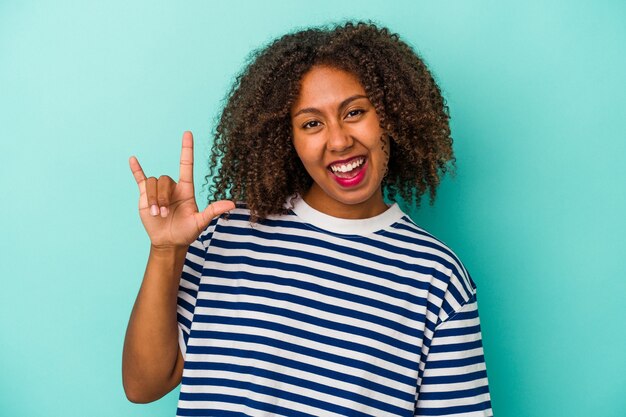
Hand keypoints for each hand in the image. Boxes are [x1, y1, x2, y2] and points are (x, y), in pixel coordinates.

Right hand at [129, 131, 234, 247]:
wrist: (169, 242)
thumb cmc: (187, 232)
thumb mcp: (200, 222)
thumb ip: (213, 210)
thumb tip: (232, 204)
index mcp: (186, 189)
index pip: (186, 164)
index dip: (187, 149)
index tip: (188, 134)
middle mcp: (172, 187)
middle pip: (164, 179)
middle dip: (163, 197)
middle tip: (165, 214)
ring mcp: (158, 191)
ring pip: (152, 183)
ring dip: (153, 199)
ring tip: (158, 215)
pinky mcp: (145, 196)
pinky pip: (141, 179)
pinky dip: (136, 170)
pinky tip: (133, 160)